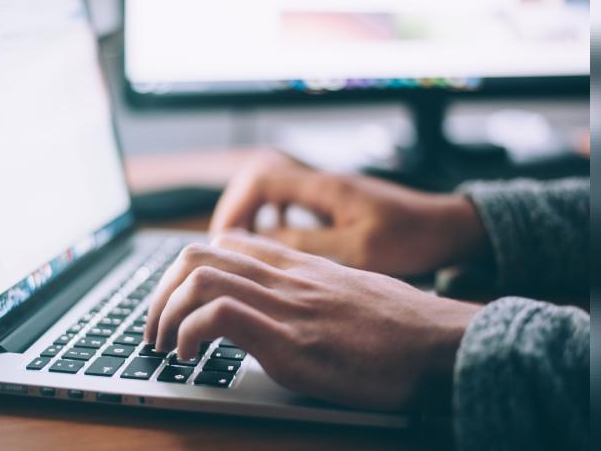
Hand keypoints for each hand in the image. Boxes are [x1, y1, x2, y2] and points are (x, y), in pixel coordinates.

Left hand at [145, 230, 481, 410]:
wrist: (445, 344)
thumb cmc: (405, 327)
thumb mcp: (353, 294)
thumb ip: (314, 292)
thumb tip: (291, 310)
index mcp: (300, 266)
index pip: (227, 243)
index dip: (188, 270)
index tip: (178, 302)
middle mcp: (287, 277)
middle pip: (198, 254)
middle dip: (161, 292)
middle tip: (155, 328)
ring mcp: (287, 305)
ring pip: (199, 277)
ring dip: (164, 313)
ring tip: (164, 345)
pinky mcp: (291, 341)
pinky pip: (219, 316)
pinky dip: (189, 333)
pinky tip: (190, 357)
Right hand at [210, 153, 488, 275]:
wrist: (449, 228)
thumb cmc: (412, 238)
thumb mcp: (357, 250)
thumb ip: (307, 245)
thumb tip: (258, 243)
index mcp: (324, 187)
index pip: (260, 180)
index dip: (234, 207)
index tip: (223, 240)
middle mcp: (322, 182)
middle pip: (258, 181)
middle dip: (236, 211)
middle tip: (224, 247)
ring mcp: (328, 192)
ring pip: (273, 192)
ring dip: (253, 216)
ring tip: (242, 248)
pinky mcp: (336, 204)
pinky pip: (291, 204)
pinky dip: (274, 220)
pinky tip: (277, 244)